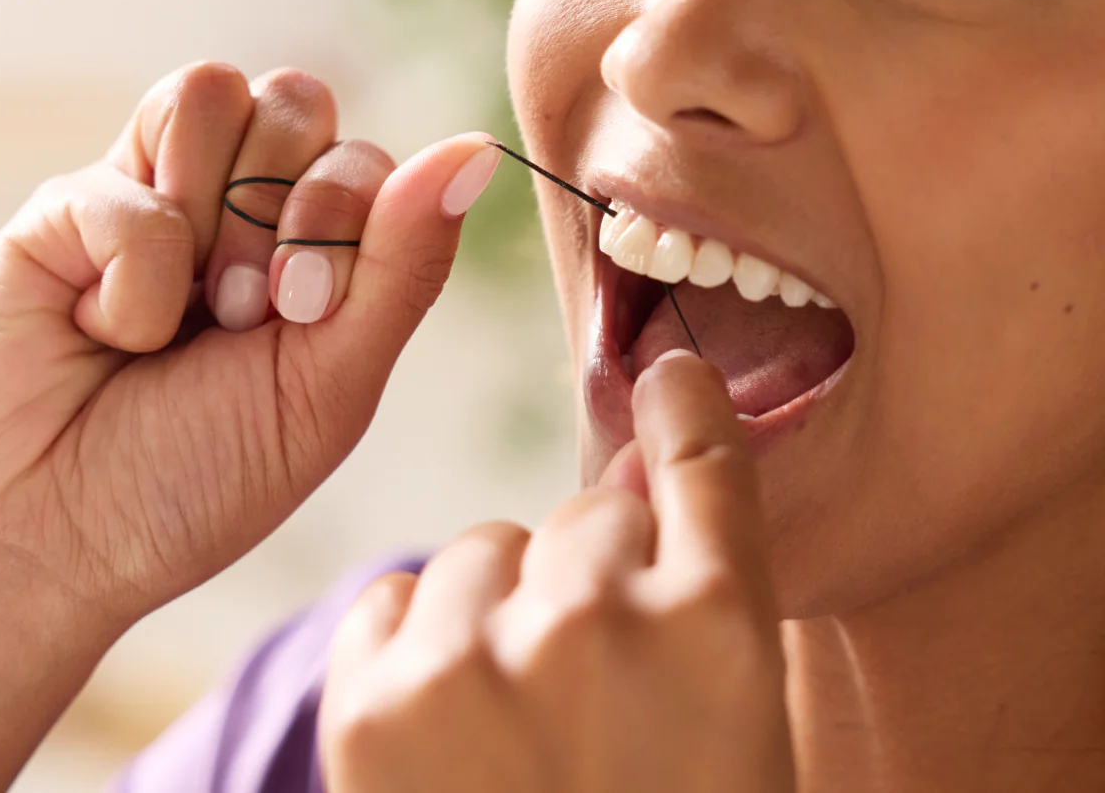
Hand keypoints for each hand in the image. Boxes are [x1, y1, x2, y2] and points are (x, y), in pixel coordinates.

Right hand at [0, 62, 498, 626]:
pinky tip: (103, 333)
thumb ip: (404, 264)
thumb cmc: (197, 479)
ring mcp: (150, 196)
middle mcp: (235, 206)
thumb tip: (477, 146)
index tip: (302, 312)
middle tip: (242, 316)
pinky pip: (126, 180)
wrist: (49, 541)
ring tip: (181, 319)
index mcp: (314, 247)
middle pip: (298, 98)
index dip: (345, 213)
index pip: (366, 152)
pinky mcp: (65, 207)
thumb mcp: (331, 385)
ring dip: (207, 224)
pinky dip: (130, 279)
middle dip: (280, 215)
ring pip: (211, 90)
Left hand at [321, 351, 795, 792]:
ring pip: (486, 548)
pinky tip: (443, 724)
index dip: (682, 406)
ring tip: (518, 729)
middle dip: (594, 573)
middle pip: (586, 511)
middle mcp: (603, 620)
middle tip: (597, 688)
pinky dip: (413, 641)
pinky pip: (391, 596)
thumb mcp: (729, 727)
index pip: (703, 463)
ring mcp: (481, 660)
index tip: (669, 374)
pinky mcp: (374, 704)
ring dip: (501, 611)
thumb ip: (696, 595)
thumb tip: (635, 469)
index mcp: (724, 631)